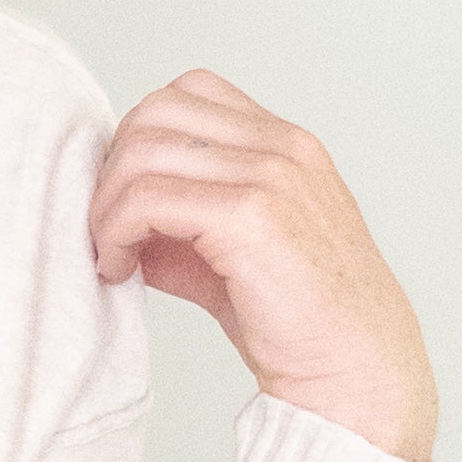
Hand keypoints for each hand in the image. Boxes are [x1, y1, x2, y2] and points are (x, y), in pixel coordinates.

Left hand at [90, 67, 438, 461]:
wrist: (355, 370)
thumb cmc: (302, 323)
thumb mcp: (238, 252)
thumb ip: (185, 221)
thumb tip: (117, 216)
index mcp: (287, 144)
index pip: (191, 92)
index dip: (142, 138)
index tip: (128, 198)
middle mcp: (282, 147)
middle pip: (158, 110)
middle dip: (114, 167)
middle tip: (107, 227)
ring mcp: (270, 175)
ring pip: (143, 150)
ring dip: (107, 204)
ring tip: (112, 253)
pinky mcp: (251, 215)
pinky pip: (147, 198)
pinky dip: (115, 232)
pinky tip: (120, 268)